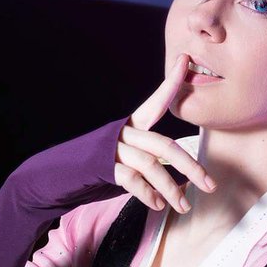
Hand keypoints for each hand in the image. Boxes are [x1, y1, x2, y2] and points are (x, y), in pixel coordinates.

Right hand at [113, 53, 215, 211]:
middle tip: (210, 185)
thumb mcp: (129, 159)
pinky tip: (158, 205)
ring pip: (151, 165)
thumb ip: (151, 160)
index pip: (156, 101)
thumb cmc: (100, 168)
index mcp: (132, 125)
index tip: (185, 60)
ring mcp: (113, 148)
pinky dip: (148, 194)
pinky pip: (132, 179)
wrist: (56, 176)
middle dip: (191, 167)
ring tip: (184, 206)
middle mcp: (124, 132)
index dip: (171, 82)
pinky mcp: (102, 165)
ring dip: (171, 189)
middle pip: (164, 145)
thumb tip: (184, 178)